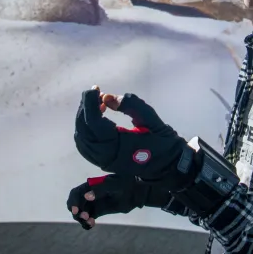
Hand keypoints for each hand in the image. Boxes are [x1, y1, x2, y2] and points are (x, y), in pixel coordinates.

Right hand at [66, 174, 172, 229]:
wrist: (136, 192)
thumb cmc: (126, 184)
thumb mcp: (115, 185)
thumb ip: (101, 190)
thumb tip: (86, 196)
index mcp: (90, 185)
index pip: (76, 193)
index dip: (73, 201)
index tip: (75, 210)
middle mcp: (89, 194)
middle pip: (74, 204)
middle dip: (75, 211)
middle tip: (84, 217)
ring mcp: (93, 204)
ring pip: (80, 213)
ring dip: (81, 218)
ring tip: (90, 221)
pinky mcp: (98, 212)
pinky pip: (88, 219)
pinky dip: (86, 223)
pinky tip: (91, 224)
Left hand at [74, 87, 196, 189]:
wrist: (170, 166)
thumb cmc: (164, 141)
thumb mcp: (151, 118)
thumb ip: (131, 105)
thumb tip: (106, 97)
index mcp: (120, 146)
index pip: (94, 123)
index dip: (90, 103)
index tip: (95, 87)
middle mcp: (108, 157)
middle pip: (84, 131)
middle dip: (85, 109)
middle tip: (95, 94)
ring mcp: (105, 162)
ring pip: (82, 140)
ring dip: (84, 119)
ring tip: (97, 104)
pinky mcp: (105, 163)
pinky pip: (86, 147)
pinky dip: (85, 130)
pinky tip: (96, 118)